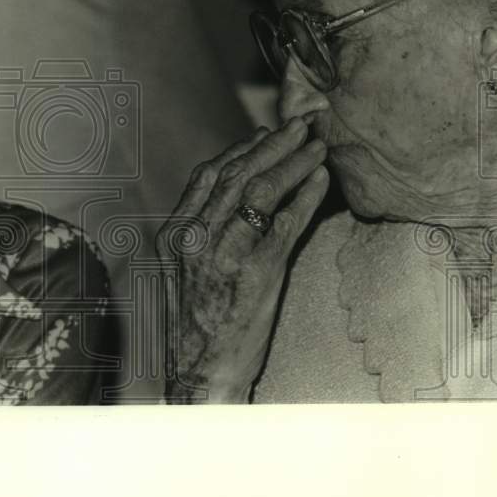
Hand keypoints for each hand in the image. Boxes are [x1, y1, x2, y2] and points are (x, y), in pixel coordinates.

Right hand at [157, 116, 329, 402]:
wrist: (202, 372)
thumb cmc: (198, 324)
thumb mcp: (186, 271)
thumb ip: (203, 232)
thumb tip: (235, 195)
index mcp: (175, 234)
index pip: (208, 175)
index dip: (241, 148)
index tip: (265, 132)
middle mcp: (195, 237)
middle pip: (237, 174)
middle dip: (272, 143)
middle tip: (300, 124)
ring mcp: (225, 253)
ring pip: (260, 190)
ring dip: (292, 162)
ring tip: (316, 145)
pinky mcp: (257, 271)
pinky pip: (286, 222)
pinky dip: (305, 196)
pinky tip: (321, 180)